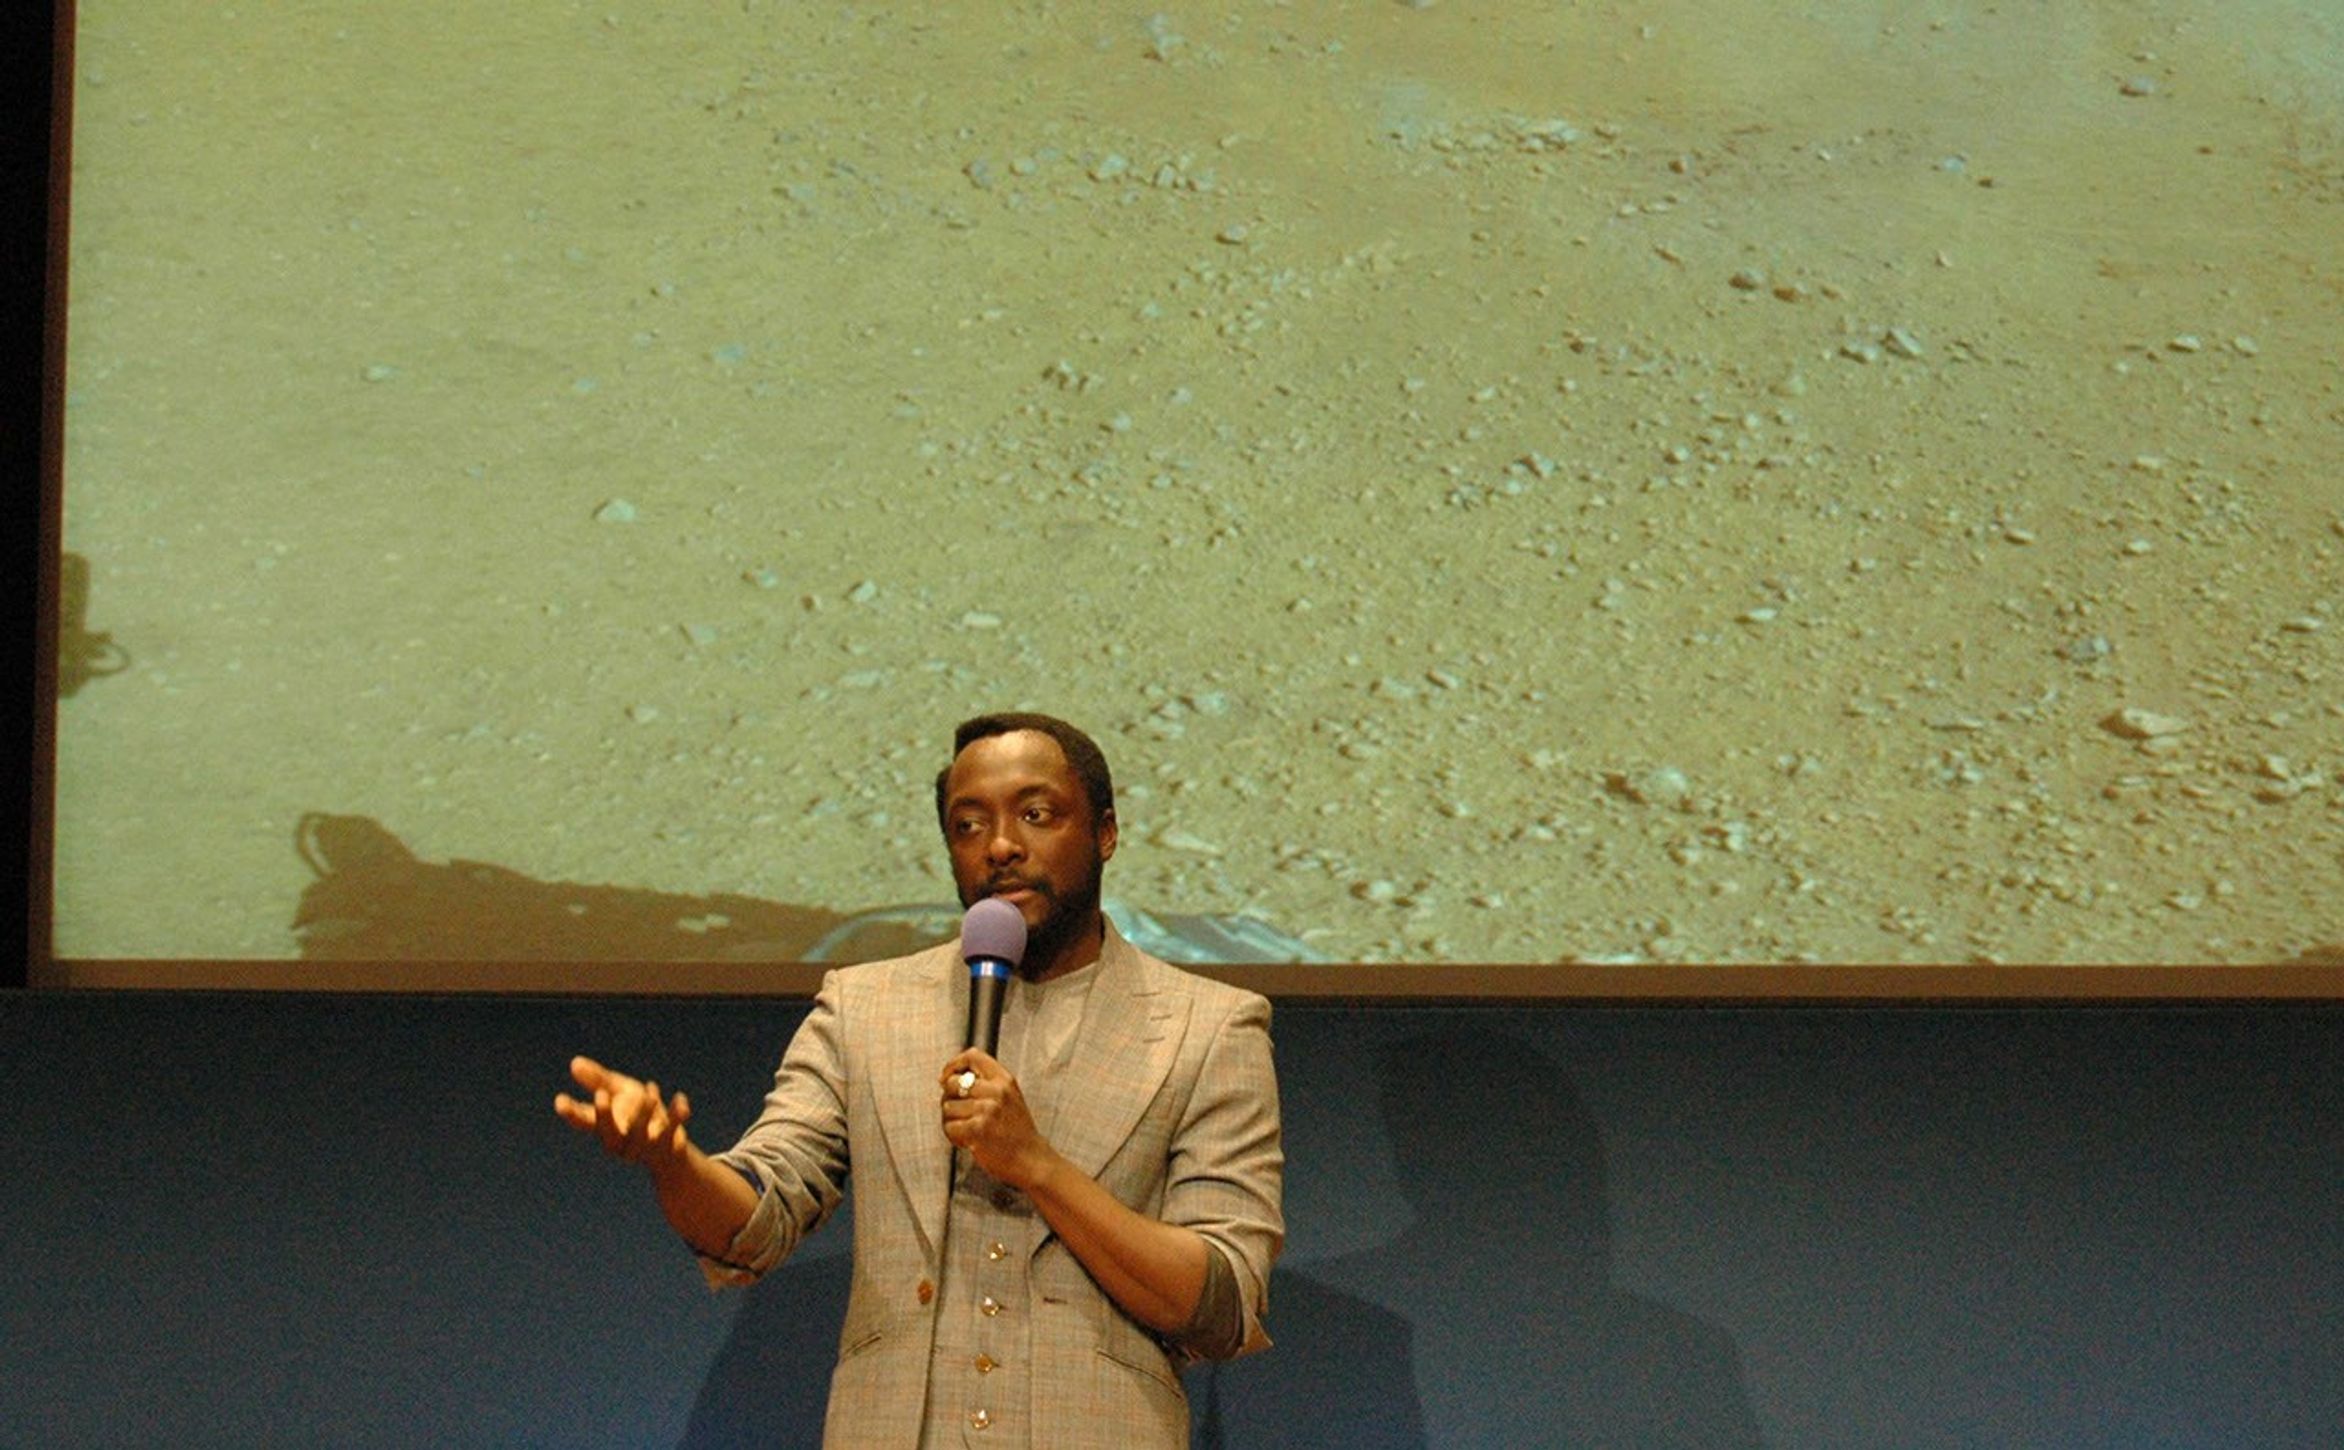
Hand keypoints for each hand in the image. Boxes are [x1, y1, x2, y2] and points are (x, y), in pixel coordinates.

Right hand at [555, 1056, 693, 1171]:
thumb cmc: (638, 1115)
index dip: (571, 1113)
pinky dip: (676, 1115)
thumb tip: (574, 1063)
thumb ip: (599, 1080)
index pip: (584, 1123)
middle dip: (604, 1115)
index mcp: (605, 1128)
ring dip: (644, 1113)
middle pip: (609, 1134)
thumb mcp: (619, 1092)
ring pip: (640, 1134)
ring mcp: (644, 1147)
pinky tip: (680, 1099)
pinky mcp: (668, 1146)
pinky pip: (671, 1131)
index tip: (559, 1100)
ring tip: (650, 1089)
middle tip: (600, 1094)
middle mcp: (621, 1141)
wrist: (670, 1148)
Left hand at [939, 1050, 1055, 1189]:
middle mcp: (996, 1091)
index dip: (953, 1065)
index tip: (946, 1078)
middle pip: (952, 1083)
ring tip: (967, 1129)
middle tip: (959, 1112)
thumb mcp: (1010, 1097)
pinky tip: (968, 1140)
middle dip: (949, 1098)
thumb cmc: (1017, 1131)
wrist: (1031, 1160)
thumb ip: (987, 1083)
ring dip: (951, 1121)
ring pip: (947, 1107)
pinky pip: (949, 1127)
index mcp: (1004, 1079)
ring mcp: (987, 1110)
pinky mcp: (977, 1130)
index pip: (972, 1056)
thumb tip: (949, 1078)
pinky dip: (953, 1136)